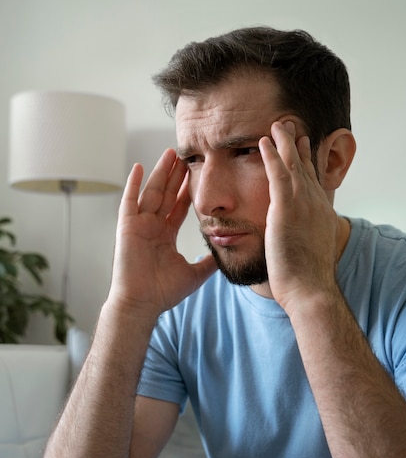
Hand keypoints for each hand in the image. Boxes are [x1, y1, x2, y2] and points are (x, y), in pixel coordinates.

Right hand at [108, 149, 215, 315]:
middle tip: (185, 155)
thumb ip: (209, 262)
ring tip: (170, 154)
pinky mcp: (126, 227)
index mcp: (165, 236)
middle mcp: (152, 227)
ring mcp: (139, 225)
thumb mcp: (195, 274)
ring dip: (160, 173)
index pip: (179, 207)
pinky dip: (133, 184)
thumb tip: (227, 254)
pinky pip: (130, 201)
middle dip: (176, 175)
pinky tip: (140, 167)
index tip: (196, 173)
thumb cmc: (163, 293)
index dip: (188, 190)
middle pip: (167, 194)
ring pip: (152, 192)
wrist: (142, 304)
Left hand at [259, 121, 339, 314]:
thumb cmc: (306, 280)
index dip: (306, 162)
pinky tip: (263, 142)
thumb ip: (302, 238)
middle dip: (297, 146)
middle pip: (305, 168)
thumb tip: (295, 240)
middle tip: (290, 126)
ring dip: (284, 143)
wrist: (309, 290)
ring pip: (292, 165)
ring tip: (276, 125)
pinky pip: (278, 175)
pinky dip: (271, 156)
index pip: (312, 181)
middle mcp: (314, 204)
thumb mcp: (309, 252)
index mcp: (319, 214)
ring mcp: (302, 205)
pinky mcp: (286, 209)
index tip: (302, 146)